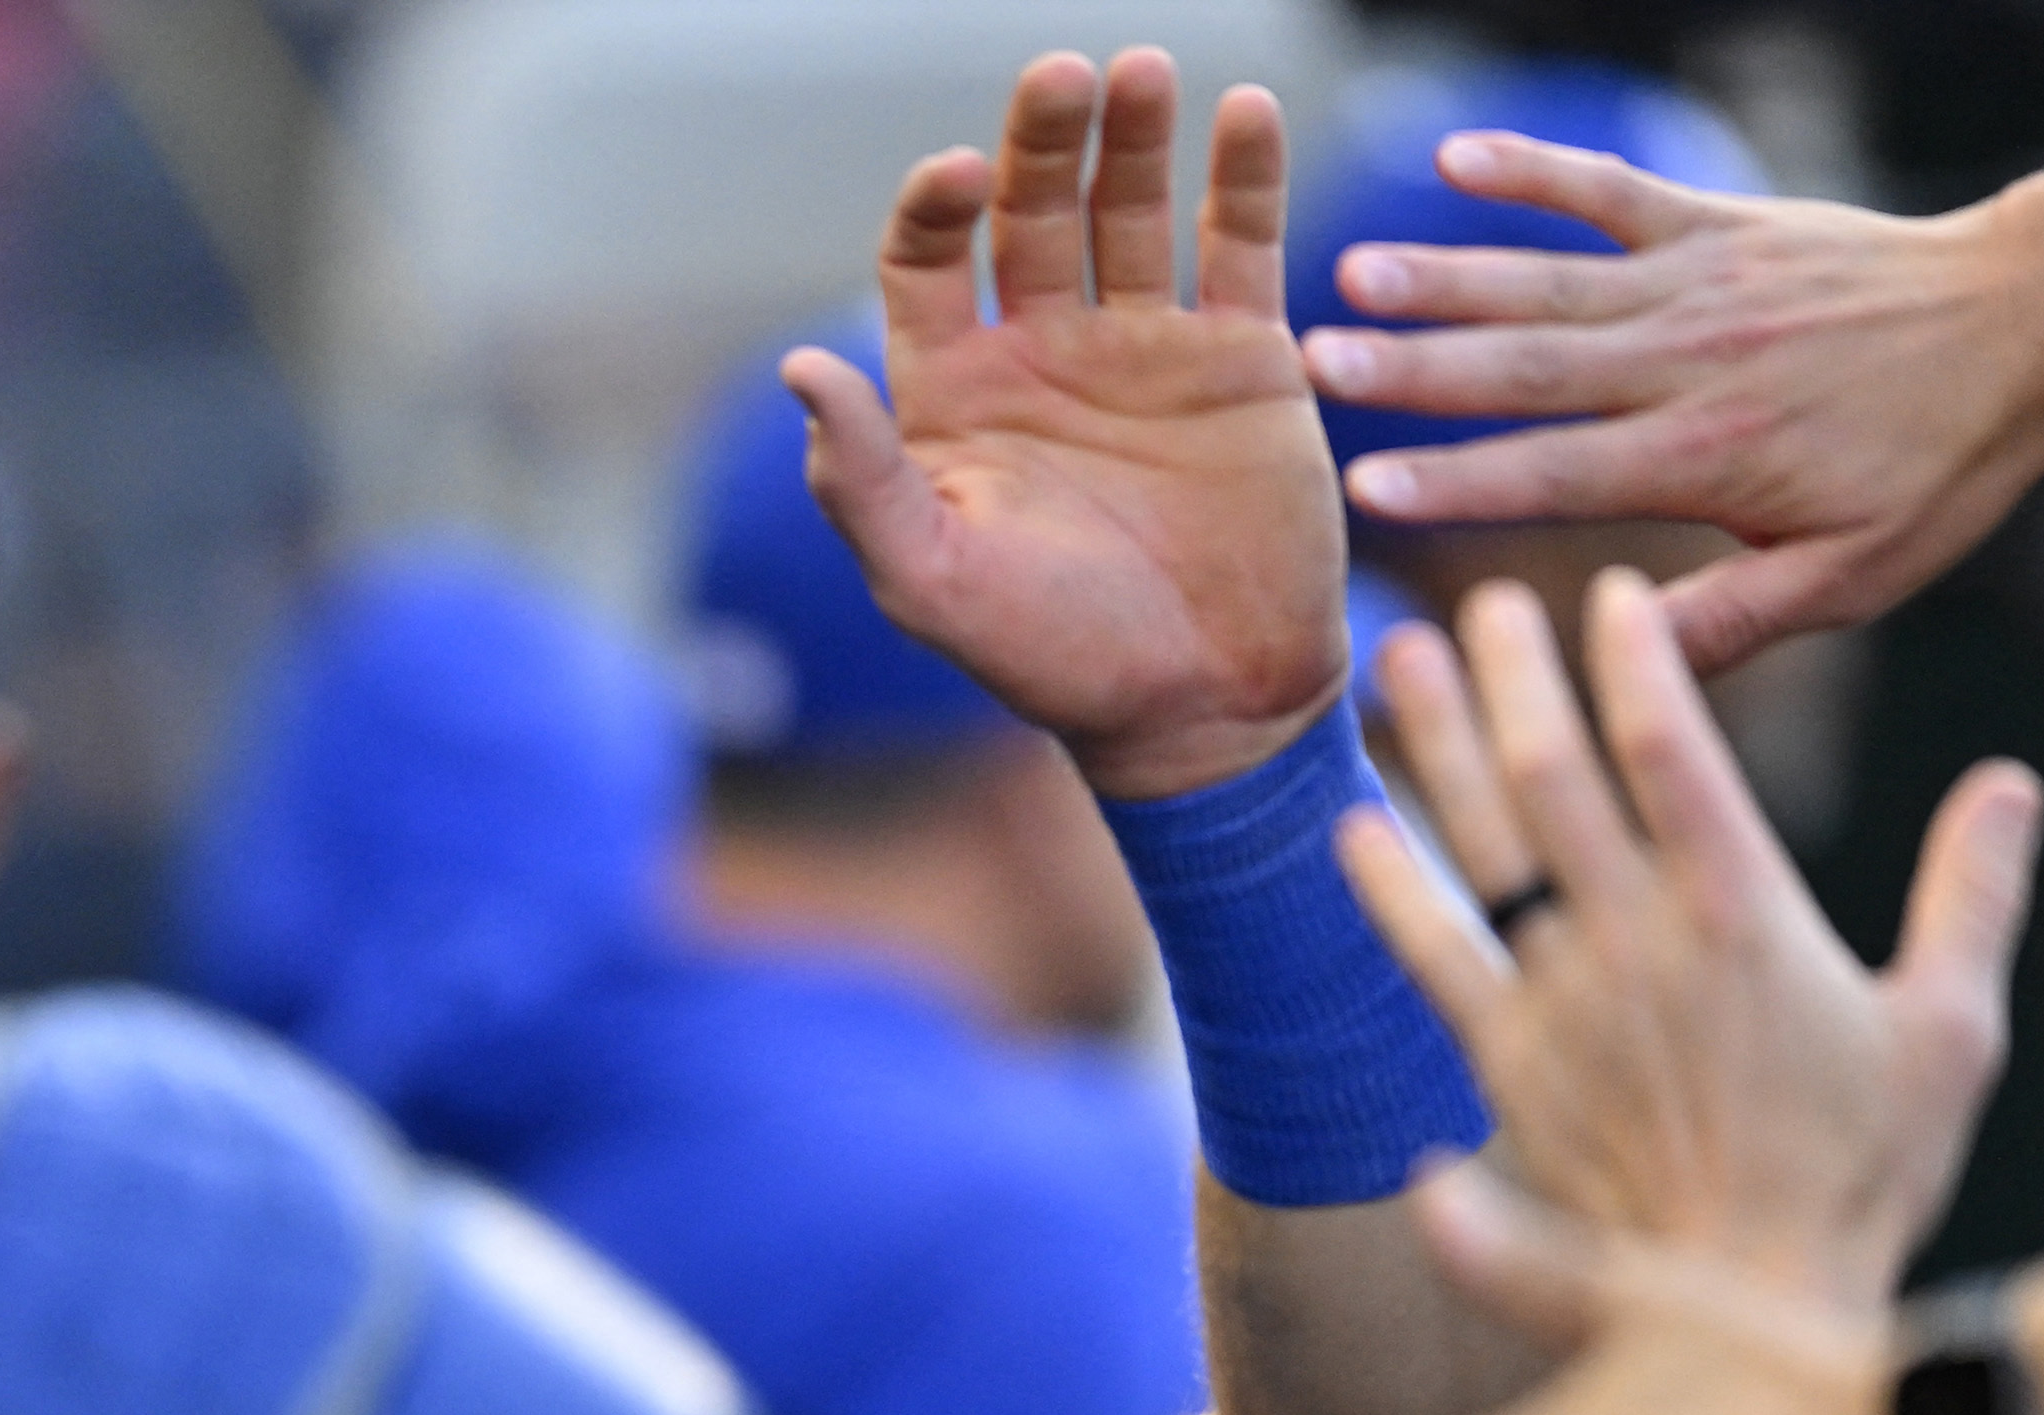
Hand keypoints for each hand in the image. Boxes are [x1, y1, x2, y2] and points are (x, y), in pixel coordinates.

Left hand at [789, 50, 1347, 803]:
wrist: (1202, 709)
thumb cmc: (1052, 659)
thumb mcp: (932, 581)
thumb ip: (860, 480)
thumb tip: (799, 369)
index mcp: (957, 396)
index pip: (930, 265)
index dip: (936, 210)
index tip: (955, 176)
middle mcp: (1046, 353)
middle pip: (1033, 213)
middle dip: (1042, 143)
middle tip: (1060, 77)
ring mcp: (1147, 346)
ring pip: (1132, 210)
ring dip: (1137, 137)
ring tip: (1147, 74)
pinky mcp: (1243, 356)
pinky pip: (1240, 244)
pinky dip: (1244, 175)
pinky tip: (1242, 113)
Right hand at [1303, 137, 2043, 673]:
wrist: (2028, 325)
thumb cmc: (1938, 467)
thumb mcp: (1852, 578)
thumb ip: (1730, 625)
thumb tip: (1616, 668)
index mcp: (1711, 459)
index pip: (1560, 474)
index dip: (1459, 480)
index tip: (1366, 487)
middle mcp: (1692, 364)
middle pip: (1530, 369)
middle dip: (1416, 369)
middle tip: (1313, 363)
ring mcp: (1702, 284)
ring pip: (1552, 282)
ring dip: (1447, 275)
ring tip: (1351, 274)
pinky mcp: (1720, 226)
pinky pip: (1614, 194)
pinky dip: (1535, 172)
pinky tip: (1453, 159)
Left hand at [1341, 565, 2040, 1301]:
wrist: (1749, 1302)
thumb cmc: (1865, 1176)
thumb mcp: (1951, 1030)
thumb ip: (1974, 896)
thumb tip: (2009, 785)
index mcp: (1746, 916)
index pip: (1674, 750)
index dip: (1634, 660)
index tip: (1610, 594)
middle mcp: (1638, 945)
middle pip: (1556, 776)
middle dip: (1515, 677)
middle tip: (1486, 601)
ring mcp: (1561, 1006)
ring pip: (1482, 847)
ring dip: (1437, 747)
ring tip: (1400, 658)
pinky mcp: (1507, 1070)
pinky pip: (1431, 959)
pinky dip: (1391, 887)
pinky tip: (1355, 826)